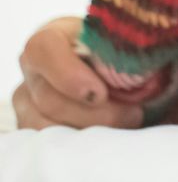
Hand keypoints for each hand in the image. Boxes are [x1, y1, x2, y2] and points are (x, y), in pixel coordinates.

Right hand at [11, 17, 142, 130]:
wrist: (122, 73)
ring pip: (47, 126)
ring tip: (127, 124)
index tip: (101, 94)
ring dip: (91, 131)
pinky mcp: (33, 124)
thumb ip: (130, 51)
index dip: (69, 75)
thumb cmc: (126, 54)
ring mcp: (28, 99)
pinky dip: (81, 144)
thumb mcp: (128, 45)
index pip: (43, 49)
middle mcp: (33, 68)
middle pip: (49, 99)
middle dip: (96, 114)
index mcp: (53, 37)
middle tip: (135, 115)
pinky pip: (48, 143)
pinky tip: (108, 136)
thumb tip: (144, 70)